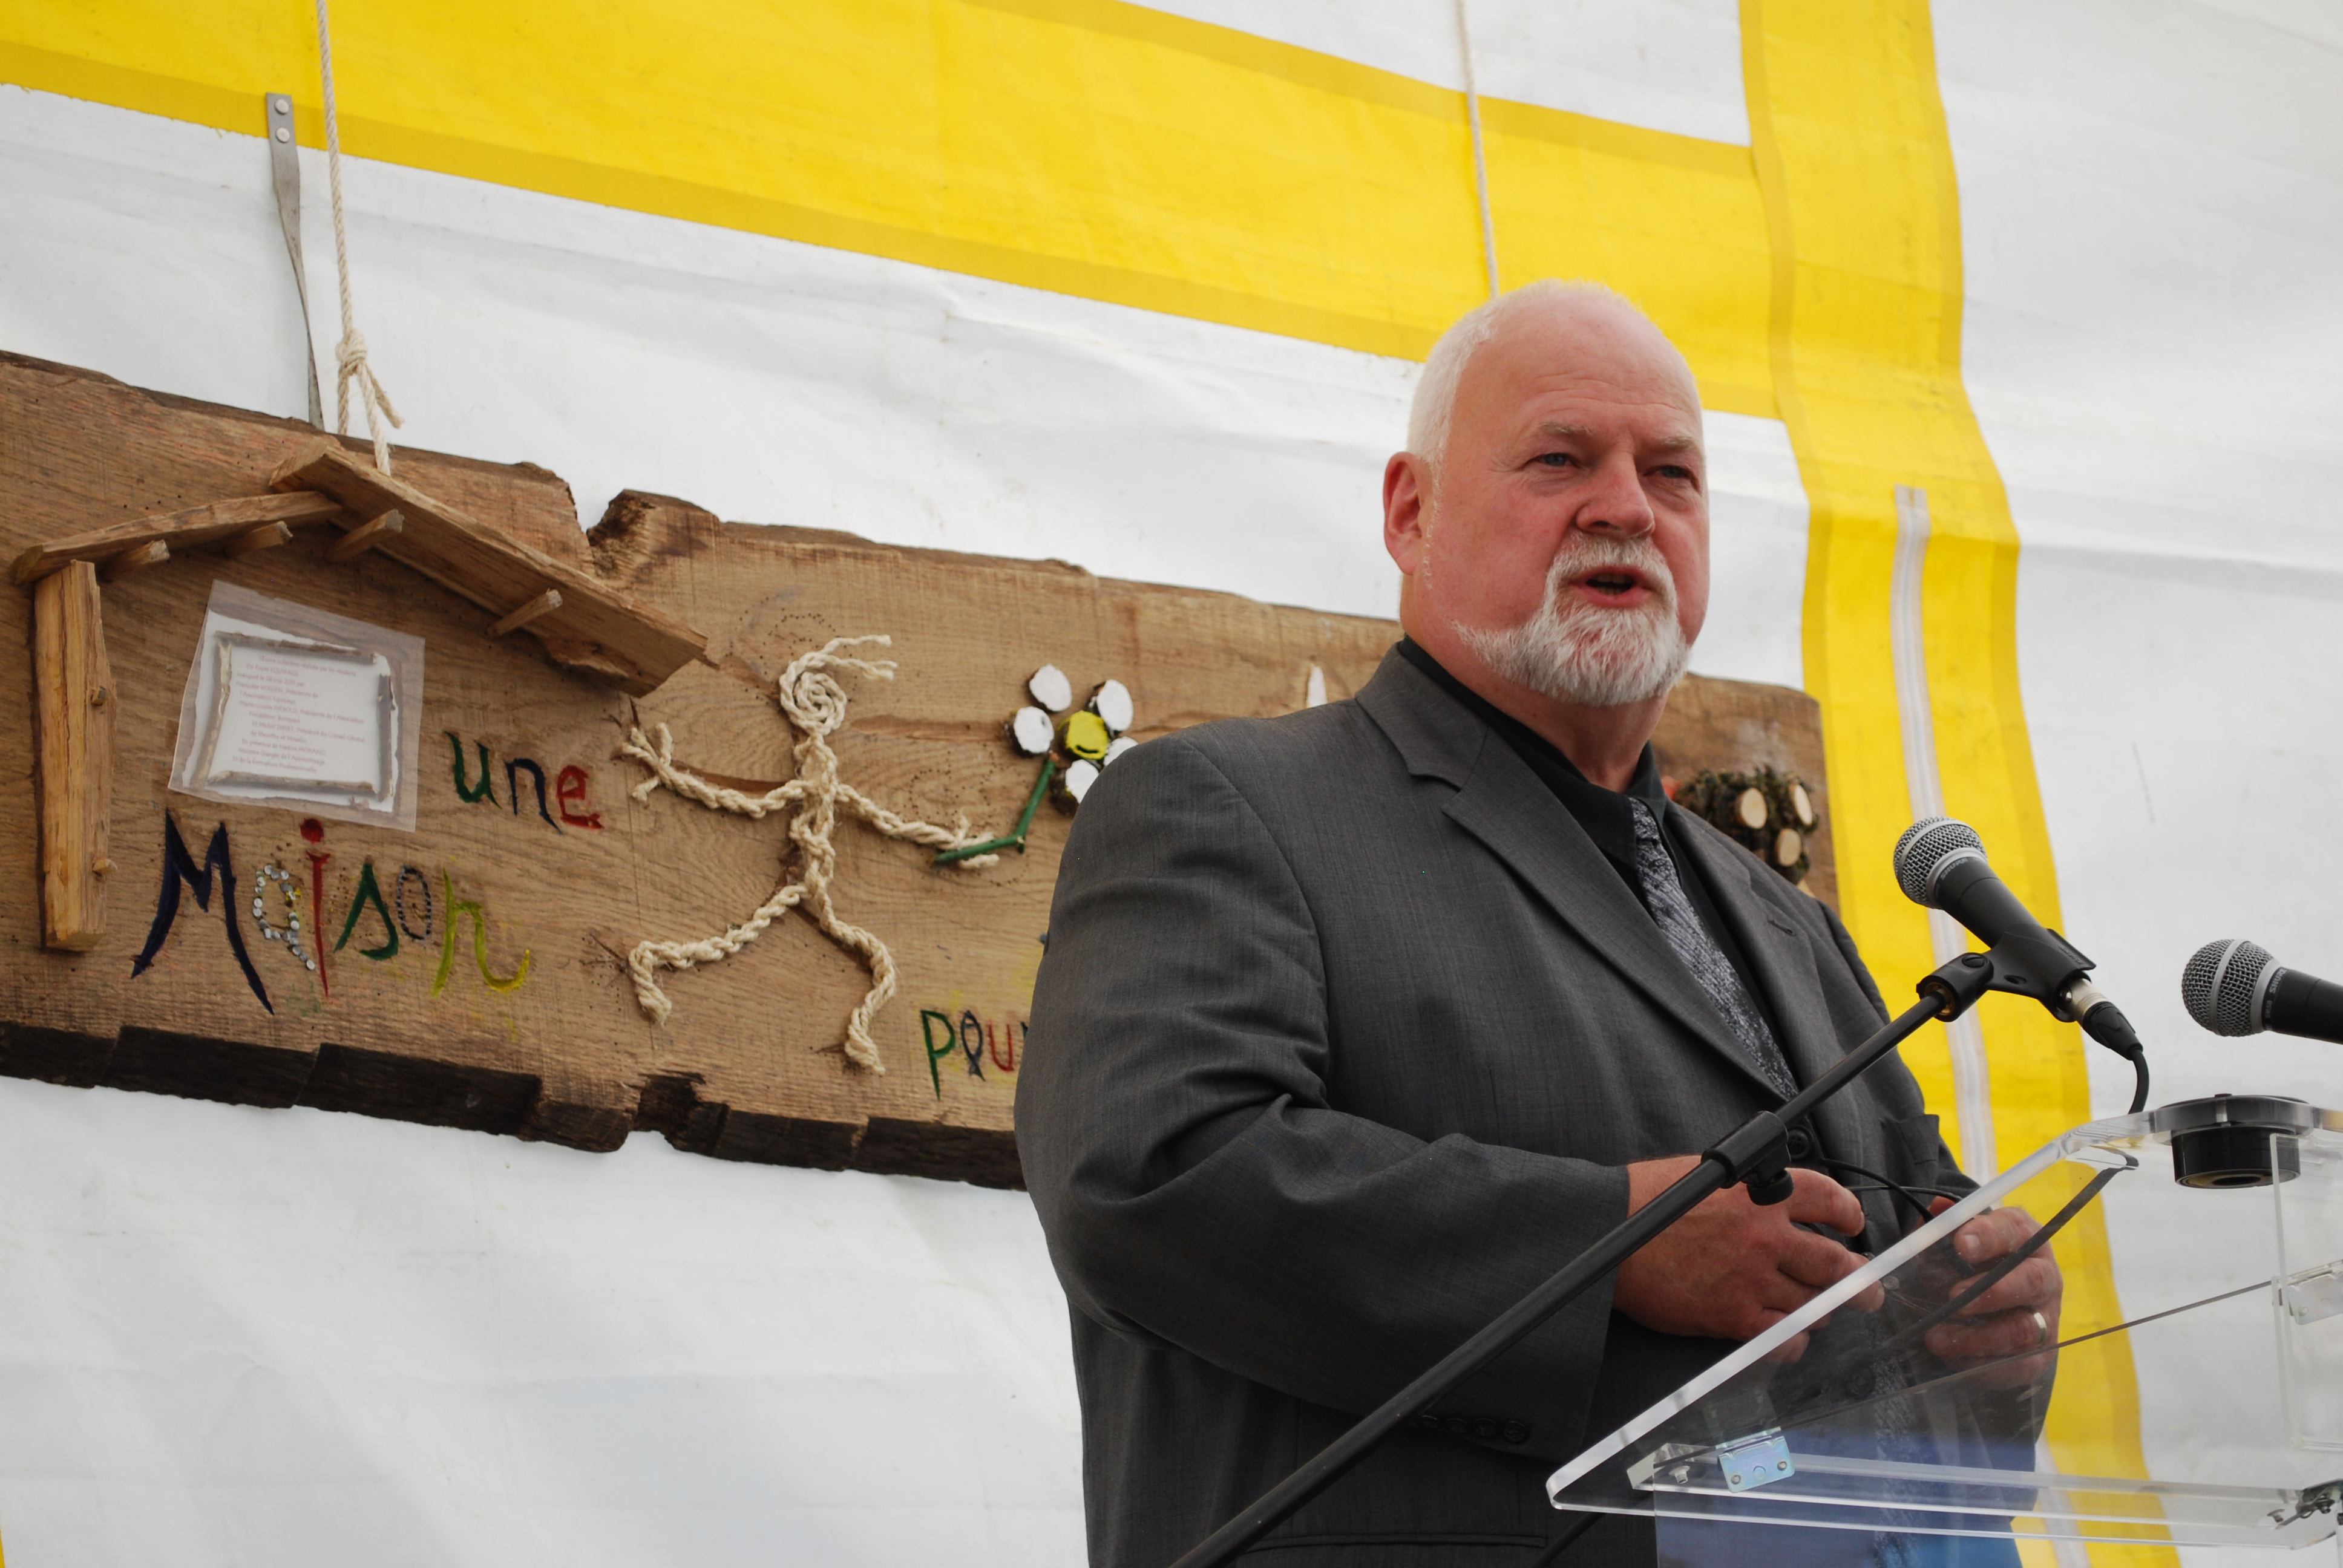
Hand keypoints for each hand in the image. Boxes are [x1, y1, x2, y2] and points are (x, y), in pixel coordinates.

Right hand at [1613, 1157, 1883, 1357]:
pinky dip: (1795, 1339)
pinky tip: (1792, 1336)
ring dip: (1826, 1308)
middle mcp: (1765, 1236)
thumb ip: (1747, 1188)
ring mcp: (1753, 1279)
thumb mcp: (1705, 1175)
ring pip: (1816, 1303)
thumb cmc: (1644, 1200)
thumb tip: (1772, 1200)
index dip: (1849, 1215)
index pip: (1829, 1199)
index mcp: (1760, 1193)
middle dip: (1860, 1278)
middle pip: (1836, 1262)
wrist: (1606, 1234)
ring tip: (1825, 1310)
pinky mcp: (1733, 1316)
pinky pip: (1784, 1336)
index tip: (1852, 1225)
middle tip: (1868, 1287)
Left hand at [1922, 1197, 2062, 1385]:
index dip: (1990, 1235)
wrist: (1984, 1309)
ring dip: (1978, 1336)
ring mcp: (2045, 1317)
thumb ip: (1942, 1227)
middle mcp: (2043, 1275)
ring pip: (2024, 1329)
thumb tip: (1940, 1208)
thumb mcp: (1949, 1242)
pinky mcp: (2038, 1356)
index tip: (1961, 1244)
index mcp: (2023, 1238)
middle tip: (1953, 1297)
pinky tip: (1953, 1358)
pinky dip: (1982, 1364)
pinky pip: (2019, 1365)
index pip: (2015, 1228)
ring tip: (1937, 1338)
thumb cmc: (1964, 1266)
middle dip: (1992, 1291)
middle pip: (2033, 1280)